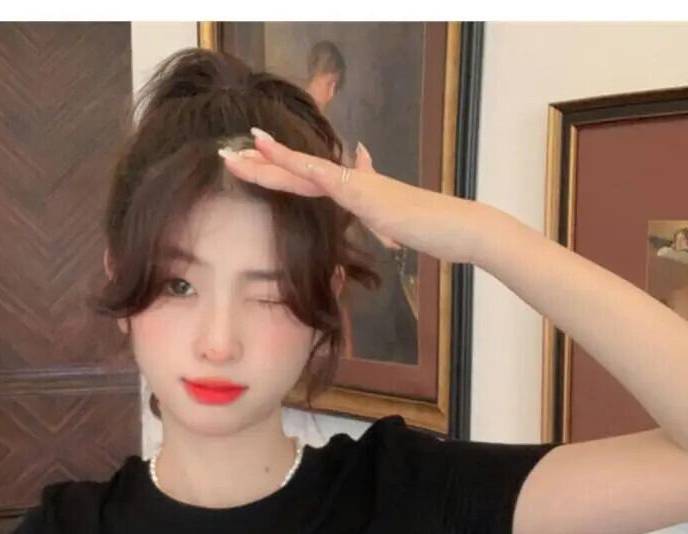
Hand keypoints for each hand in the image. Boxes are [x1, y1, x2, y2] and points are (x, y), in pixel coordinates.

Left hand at [218, 127, 482, 264]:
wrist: (459, 229)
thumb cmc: (430, 228)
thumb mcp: (393, 218)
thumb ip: (374, 199)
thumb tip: (362, 167)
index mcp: (354, 189)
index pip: (307, 178)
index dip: (277, 169)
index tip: (249, 163)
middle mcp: (352, 181)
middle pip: (297, 170)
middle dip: (261, 164)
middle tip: (228, 155)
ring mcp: (359, 185)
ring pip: (305, 169)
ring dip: (271, 160)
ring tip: (241, 150)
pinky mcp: (367, 195)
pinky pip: (327, 178)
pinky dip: (300, 166)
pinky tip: (279, 157)